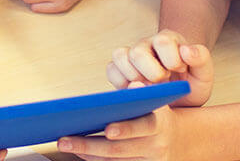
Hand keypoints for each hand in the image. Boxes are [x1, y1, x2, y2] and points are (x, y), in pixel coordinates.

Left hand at [57, 103, 185, 160]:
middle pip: (119, 149)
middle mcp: (155, 146)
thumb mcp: (153, 100)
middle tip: (64, 139)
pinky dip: (95, 159)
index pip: (143, 127)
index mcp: (159, 124)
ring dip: (87, 153)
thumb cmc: (154, 114)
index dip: (126, 129)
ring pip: (113, 160)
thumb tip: (134, 86)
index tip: (107, 129)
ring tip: (65, 144)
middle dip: (88, 145)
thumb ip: (141, 93)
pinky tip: (78, 151)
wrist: (175, 140)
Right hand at [107, 30, 213, 106]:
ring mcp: (130, 56)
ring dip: (134, 76)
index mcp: (168, 40)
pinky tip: (136, 90)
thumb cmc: (190, 83)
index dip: (172, 60)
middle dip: (152, 73)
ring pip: (120, 56)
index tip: (180, 70)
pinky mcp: (119, 69)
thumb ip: (201, 59)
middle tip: (163, 81)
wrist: (179, 95)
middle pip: (138, 52)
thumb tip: (187, 50)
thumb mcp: (204, 75)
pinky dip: (121, 82)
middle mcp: (146, 44)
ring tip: (148, 86)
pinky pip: (111, 69)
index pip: (163, 41)